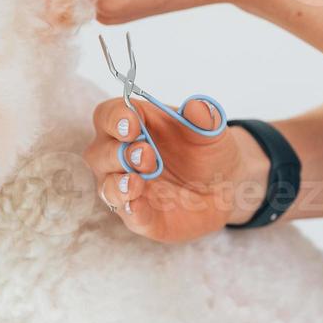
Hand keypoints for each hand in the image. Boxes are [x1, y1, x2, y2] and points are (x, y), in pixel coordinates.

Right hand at [84, 95, 269, 241]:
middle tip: (146, 155)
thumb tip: (196, 106)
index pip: (107, 116)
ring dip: (118, 184)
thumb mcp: (212, 132)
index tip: (131, 124)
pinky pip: (127, 214)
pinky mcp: (138, 216)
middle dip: (118, 154)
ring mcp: (125, 188)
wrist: (223, 188)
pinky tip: (138, 206)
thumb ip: (205, 117)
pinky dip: (131, 210)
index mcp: (132, 125)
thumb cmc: (205, 153)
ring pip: (106, 186)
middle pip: (99, 153)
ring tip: (136, 182)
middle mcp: (119, 157)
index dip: (114, 118)